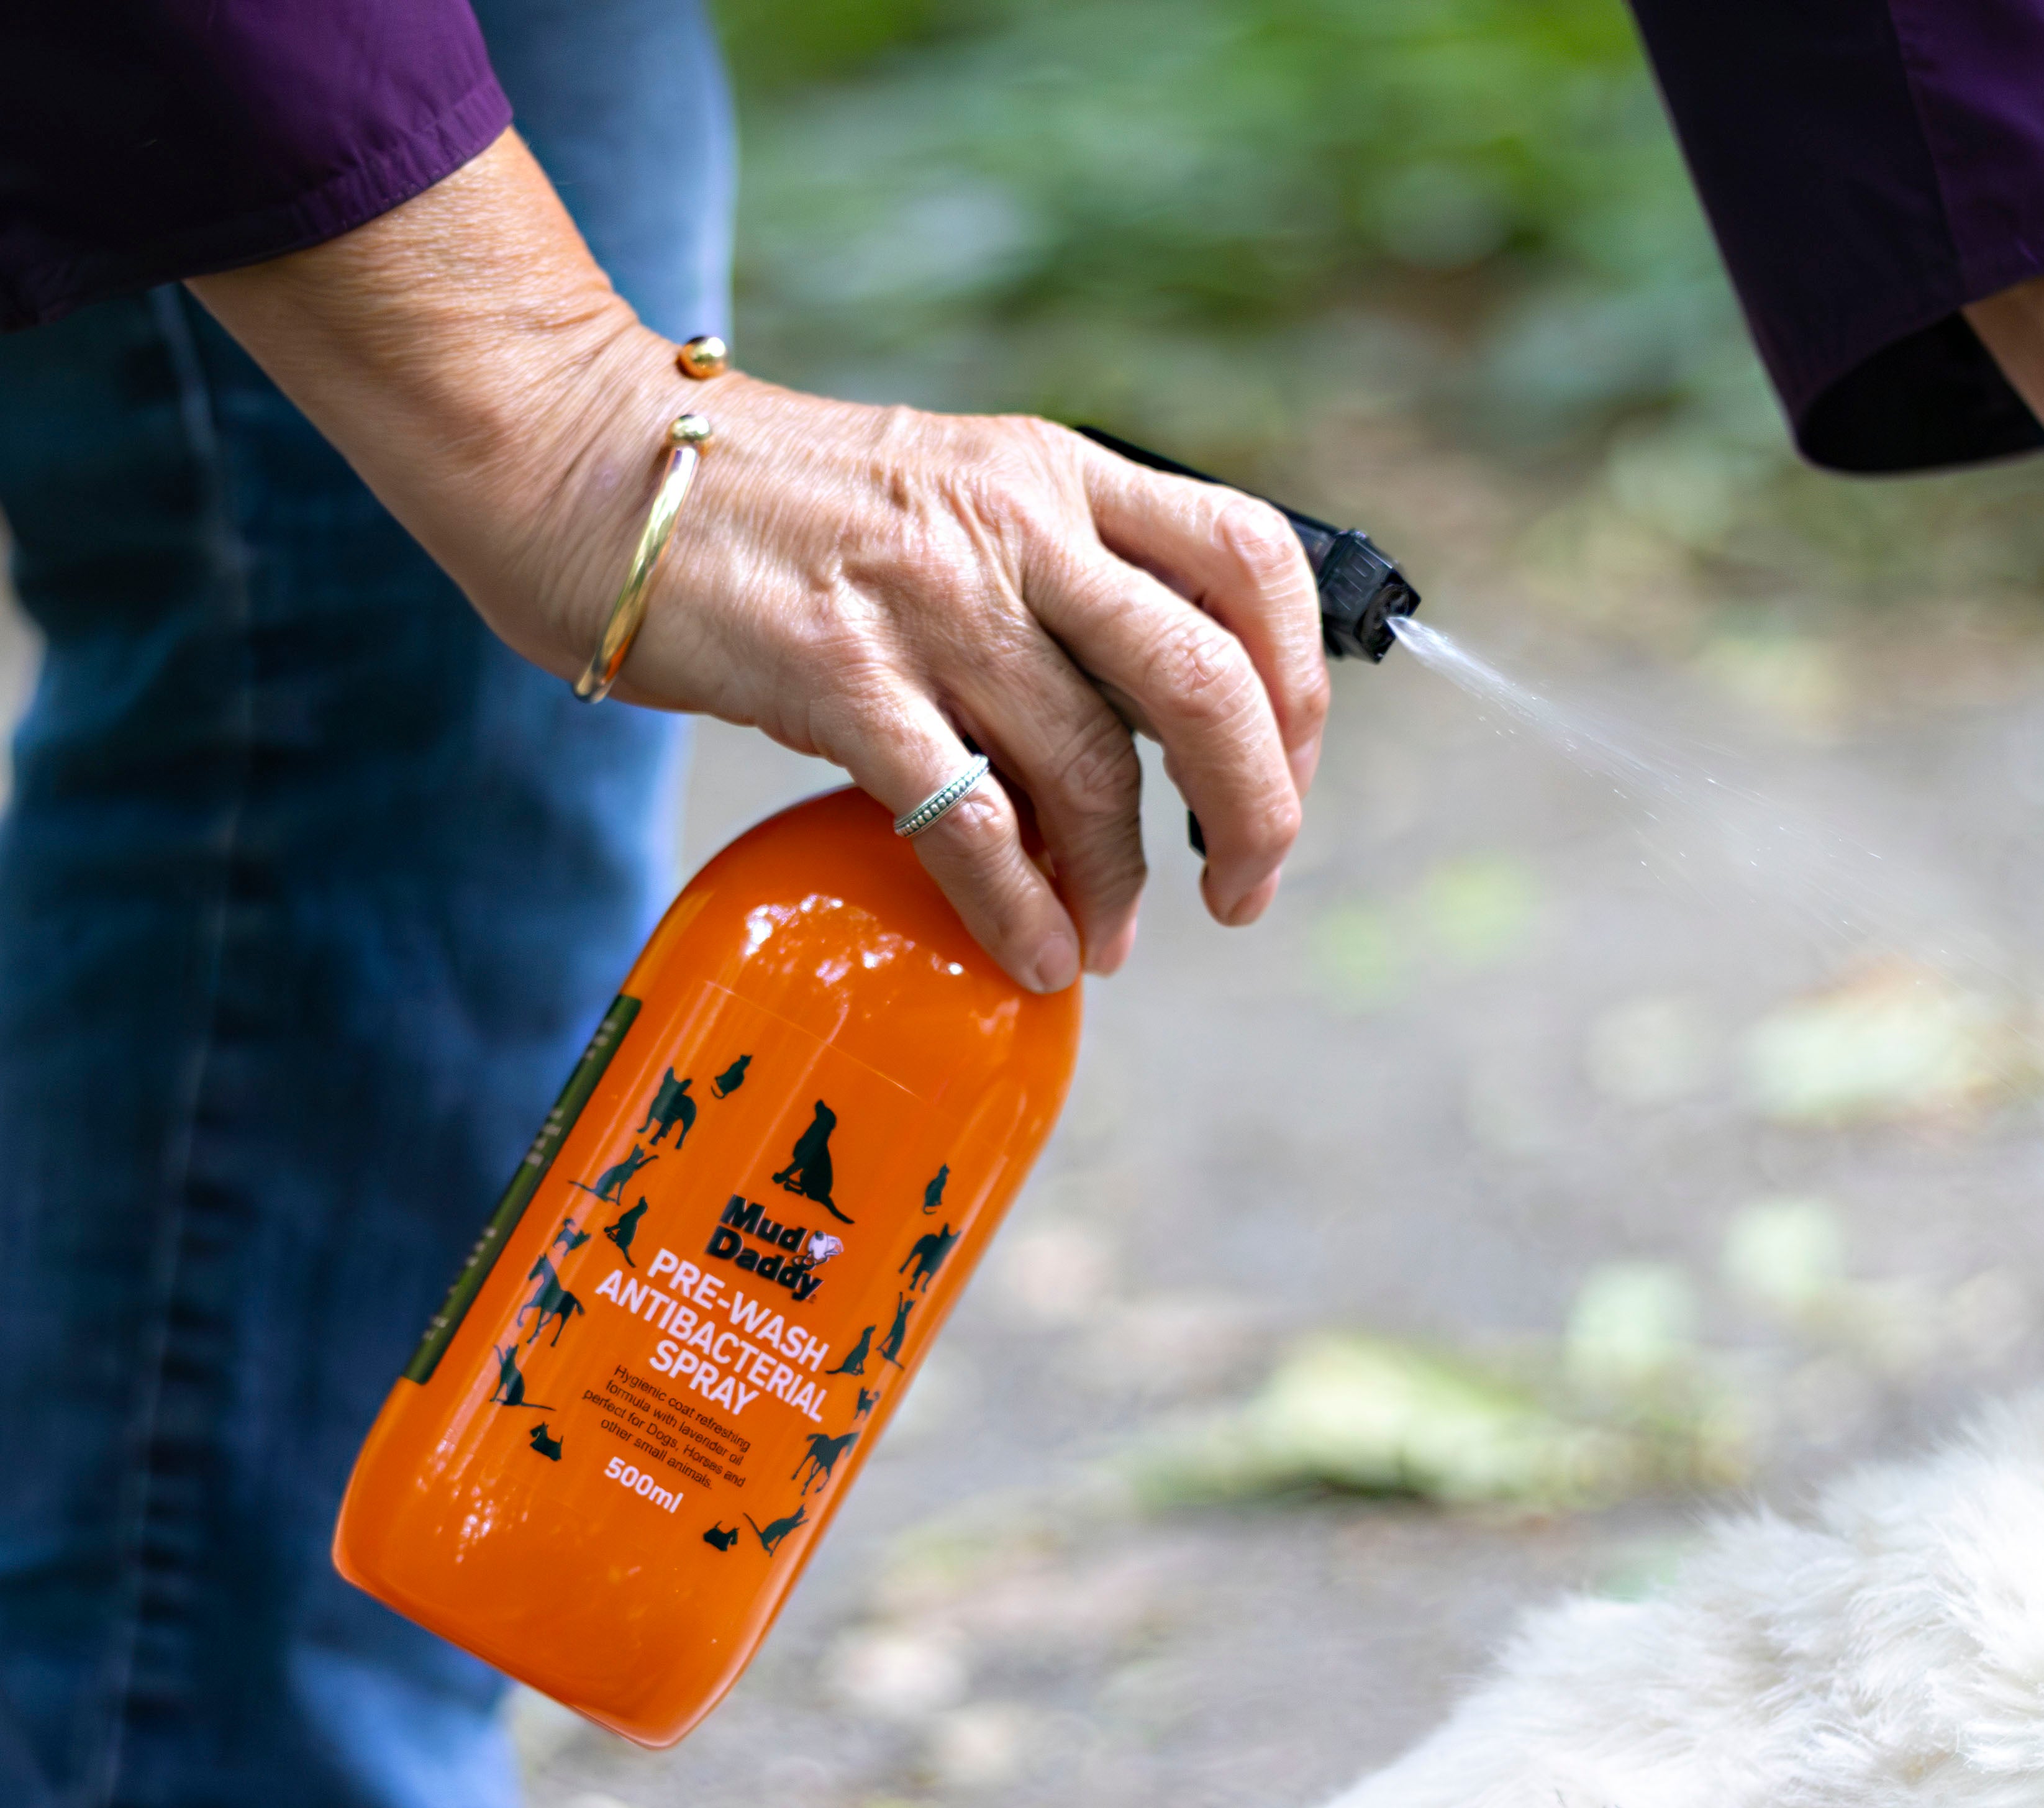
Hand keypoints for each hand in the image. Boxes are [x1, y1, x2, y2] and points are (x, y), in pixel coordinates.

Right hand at [191, 132, 1327, 993]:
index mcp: (1054, 470)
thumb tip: (1146, 733)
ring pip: (1093, 766)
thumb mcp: (951, 496)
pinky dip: (1020, 907)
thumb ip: (1054, 585)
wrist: (583, 459)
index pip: (1252, 559)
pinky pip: (970, 819)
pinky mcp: (835, 672)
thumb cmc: (774, 507)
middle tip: (1242, 890)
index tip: (1283, 777)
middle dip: (1256, 810)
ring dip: (1122, 881)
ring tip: (1107, 941)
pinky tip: (1033, 954)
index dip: (1301, 688)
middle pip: (1209, 678)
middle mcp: (1012, 519)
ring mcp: (926, 595)